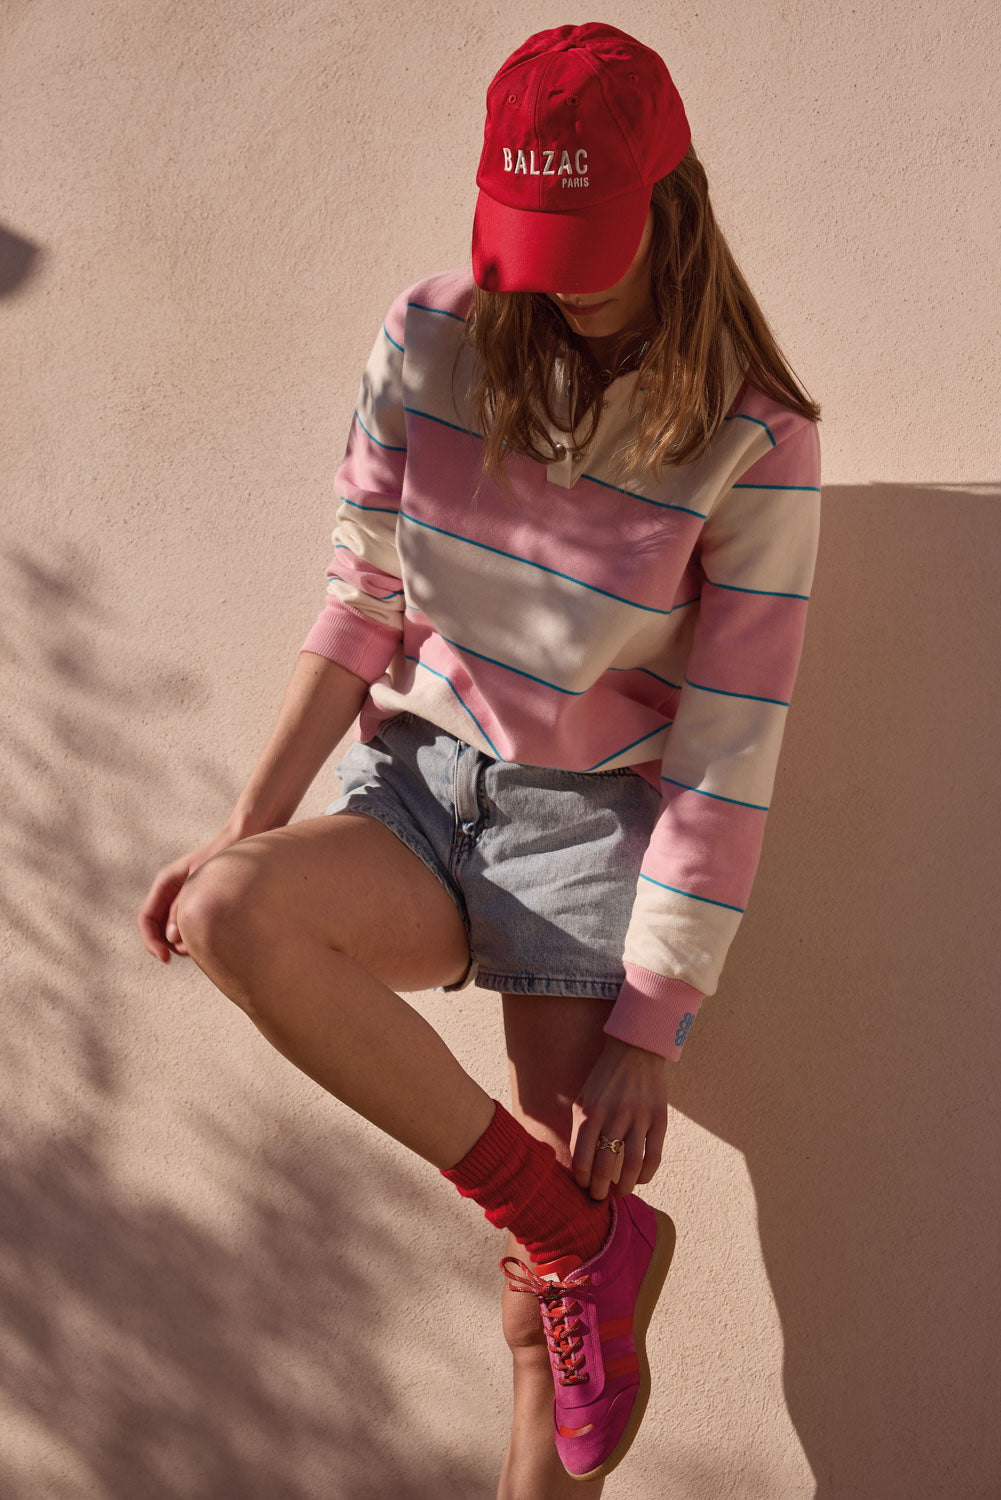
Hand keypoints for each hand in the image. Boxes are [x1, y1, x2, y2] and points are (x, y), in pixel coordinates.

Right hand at [136, 820, 254, 962]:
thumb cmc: (224, 855)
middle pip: (158, 931)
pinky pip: (192, 926)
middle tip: (196, 949)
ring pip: (176, 932)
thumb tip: (172, 939)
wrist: (245, 839)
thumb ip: (182, 909)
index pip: (146, 920)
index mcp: (165, 883)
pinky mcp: (200, 904)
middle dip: (171, 945)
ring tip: (210, 939)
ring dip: (187, 942)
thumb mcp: (199, 882)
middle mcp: (171, 893)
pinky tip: (217, 934)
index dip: (151, 943)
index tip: (166, 959)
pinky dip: (198, 936)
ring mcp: (185, 899)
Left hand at [570, 1035, 668, 1199]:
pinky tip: (641, 1180)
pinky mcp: (659, 1118)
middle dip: (601, 1190)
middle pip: (606, 1166)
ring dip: (625, 1187)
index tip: (583, 1187)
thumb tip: (577, 1164)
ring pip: (632, 1166)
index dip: (582, 1179)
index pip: (582, 1157)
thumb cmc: (604, 1078)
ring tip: (620, 1193)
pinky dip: (647, 1174)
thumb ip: (579, 1128)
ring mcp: (639, 1117)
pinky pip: (654, 1155)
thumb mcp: (583, 1098)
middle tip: (600, 1199)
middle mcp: (614, 1116)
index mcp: (591, 1111)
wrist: (636, 1050)